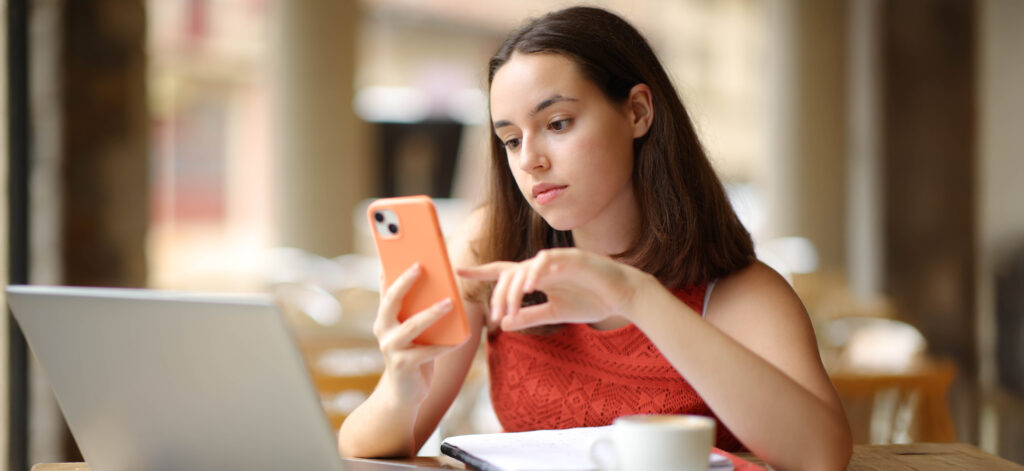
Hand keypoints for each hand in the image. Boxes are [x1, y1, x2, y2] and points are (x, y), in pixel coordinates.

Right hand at [372, 263, 466, 402]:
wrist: (404, 393)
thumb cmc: (414, 354)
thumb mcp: (413, 330)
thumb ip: (418, 310)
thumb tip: (441, 284)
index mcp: (385, 317)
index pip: (385, 288)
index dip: (389, 268)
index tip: (398, 248)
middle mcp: (383, 330)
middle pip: (392, 301)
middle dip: (405, 281)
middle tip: (420, 266)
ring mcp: (391, 348)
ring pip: (412, 326)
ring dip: (431, 313)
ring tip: (449, 302)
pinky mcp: (403, 366)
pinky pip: (428, 352)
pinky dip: (446, 345)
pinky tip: (462, 338)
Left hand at [456, 248, 650, 330]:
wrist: (623, 296)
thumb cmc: (591, 300)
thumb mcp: (556, 312)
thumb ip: (531, 316)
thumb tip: (504, 325)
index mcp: (537, 276)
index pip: (504, 272)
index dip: (481, 272)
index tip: (458, 271)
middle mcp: (542, 266)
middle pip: (510, 274)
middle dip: (500, 295)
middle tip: (497, 316)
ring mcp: (557, 260)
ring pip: (525, 267)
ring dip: (514, 288)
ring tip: (510, 307)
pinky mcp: (572, 258)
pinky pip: (548, 261)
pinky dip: (536, 271)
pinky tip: (529, 286)